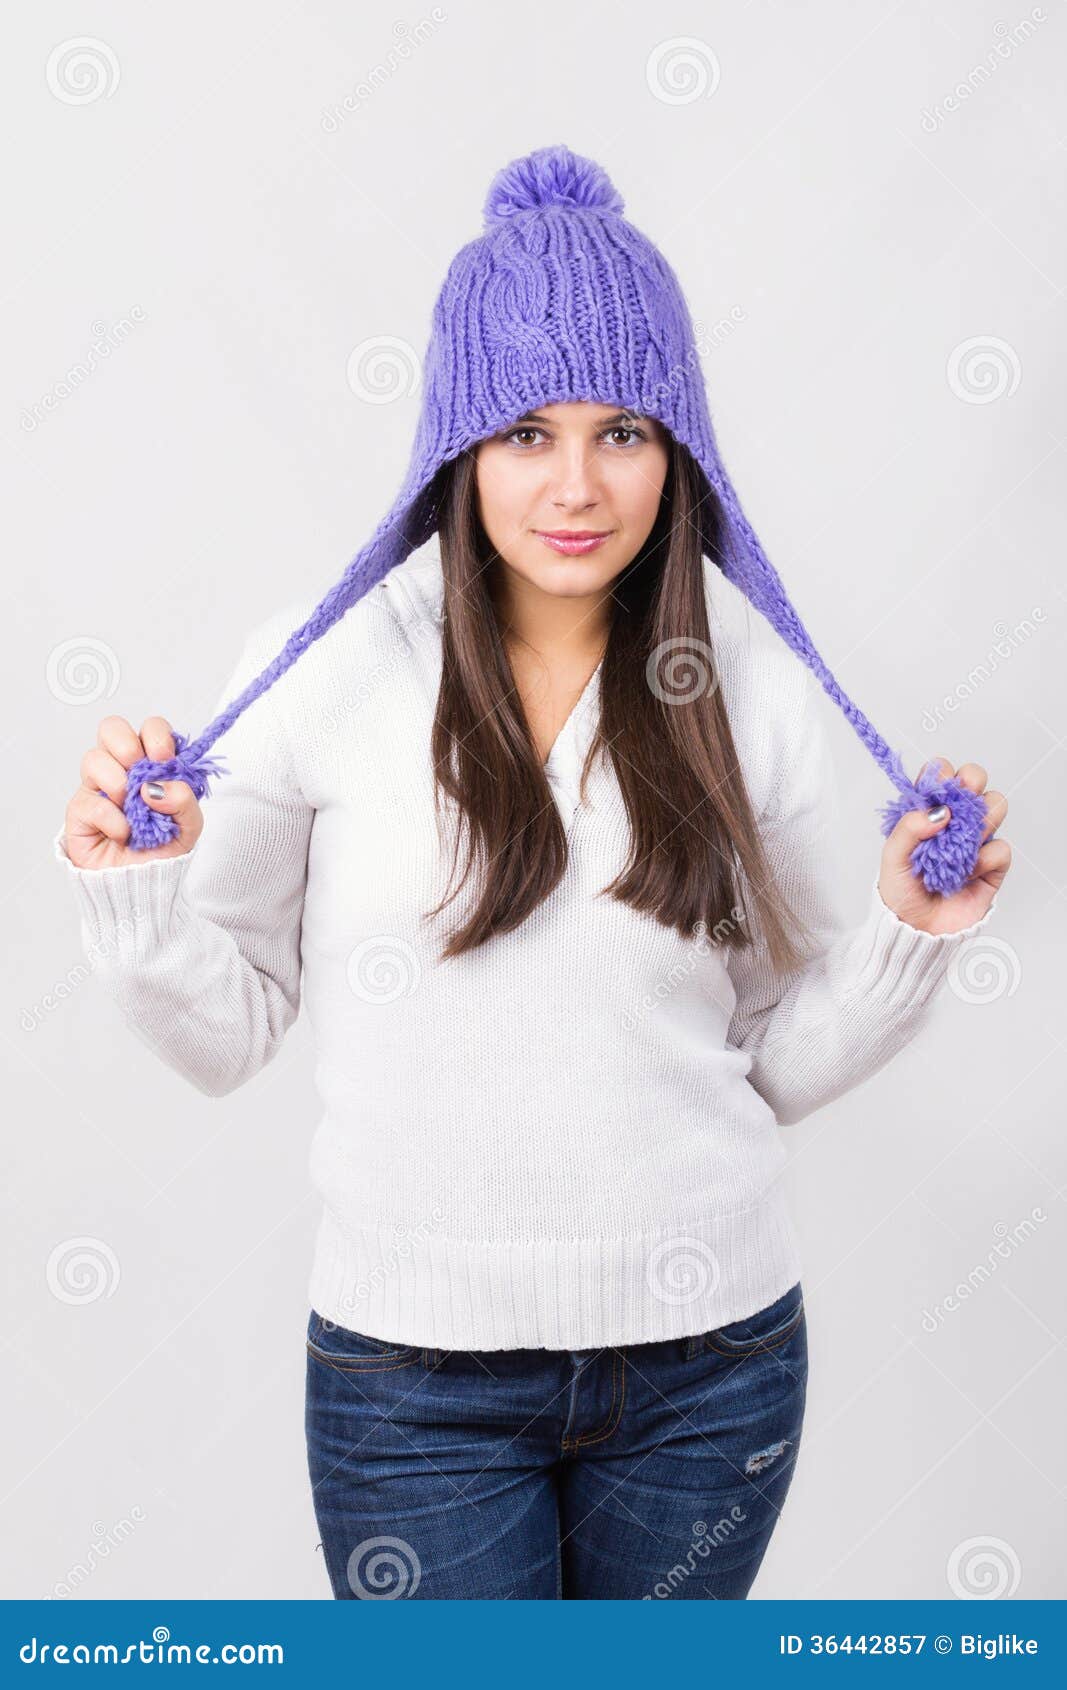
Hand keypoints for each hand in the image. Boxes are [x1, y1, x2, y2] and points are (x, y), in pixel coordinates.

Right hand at [63, 715, 203, 869]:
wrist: (142, 886)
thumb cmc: (163, 849)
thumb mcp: (189, 826)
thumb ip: (185, 801)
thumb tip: (158, 786)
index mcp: (151, 764)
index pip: (150, 728)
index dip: (157, 736)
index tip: (166, 759)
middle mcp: (122, 769)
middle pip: (111, 727)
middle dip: (127, 746)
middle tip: (141, 773)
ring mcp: (97, 787)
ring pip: (93, 759)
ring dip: (118, 783)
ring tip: (131, 810)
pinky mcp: (80, 810)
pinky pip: (91, 803)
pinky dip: (113, 821)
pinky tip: (124, 834)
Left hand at [877, 757, 1009, 933]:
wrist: (915, 931)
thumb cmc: (900, 893)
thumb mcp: (892, 858)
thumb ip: (908, 829)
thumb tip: (939, 811)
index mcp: (928, 814)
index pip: (941, 778)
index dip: (942, 773)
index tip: (938, 781)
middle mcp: (954, 822)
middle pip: (975, 783)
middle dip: (972, 780)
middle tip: (962, 795)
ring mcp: (975, 842)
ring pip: (995, 806)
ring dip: (983, 815)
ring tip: (964, 838)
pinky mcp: (992, 867)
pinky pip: (1001, 848)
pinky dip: (985, 857)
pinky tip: (968, 870)